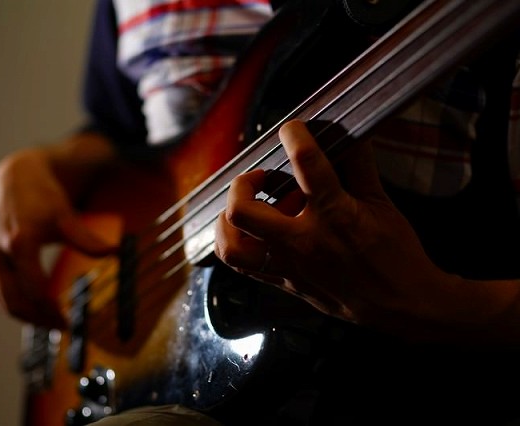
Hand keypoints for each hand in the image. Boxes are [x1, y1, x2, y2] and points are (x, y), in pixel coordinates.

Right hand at [0, 141, 115, 328]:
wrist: (12, 178)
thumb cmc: (40, 196)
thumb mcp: (65, 214)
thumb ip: (86, 238)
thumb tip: (114, 253)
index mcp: (19, 241)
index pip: (33, 288)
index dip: (50, 309)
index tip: (70, 322)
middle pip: (14, 301)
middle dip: (38, 320)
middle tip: (63, 329)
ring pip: (2, 300)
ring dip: (26, 318)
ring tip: (51, 325)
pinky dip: (15, 306)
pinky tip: (35, 311)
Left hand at [215, 119, 452, 333]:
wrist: (401, 305)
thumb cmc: (396, 254)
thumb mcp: (382, 203)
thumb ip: (360, 166)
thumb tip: (350, 132)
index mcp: (335, 215)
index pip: (307, 164)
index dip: (294, 136)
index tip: (292, 130)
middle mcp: (304, 241)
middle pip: (243, 211)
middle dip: (242, 184)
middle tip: (258, 178)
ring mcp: (290, 266)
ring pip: (232, 247)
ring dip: (228, 221)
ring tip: (244, 207)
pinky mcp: (285, 283)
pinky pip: (243, 267)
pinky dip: (236, 244)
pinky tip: (250, 232)